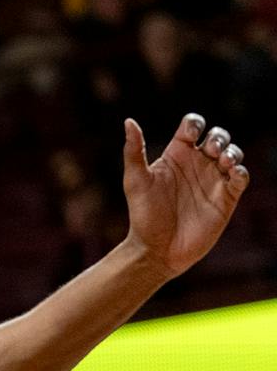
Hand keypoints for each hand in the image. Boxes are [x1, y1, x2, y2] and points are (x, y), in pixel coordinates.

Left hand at [119, 112, 247, 277]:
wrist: (157, 249)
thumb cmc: (143, 215)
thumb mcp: (136, 181)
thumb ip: (133, 151)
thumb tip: (128, 121)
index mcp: (176, 155)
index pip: (192, 127)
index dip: (195, 124)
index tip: (190, 134)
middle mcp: (196, 164)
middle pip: (217, 137)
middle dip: (218, 137)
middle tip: (210, 150)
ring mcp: (212, 180)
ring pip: (232, 153)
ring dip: (232, 152)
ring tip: (223, 161)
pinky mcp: (226, 197)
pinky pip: (241, 177)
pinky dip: (241, 171)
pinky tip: (232, 174)